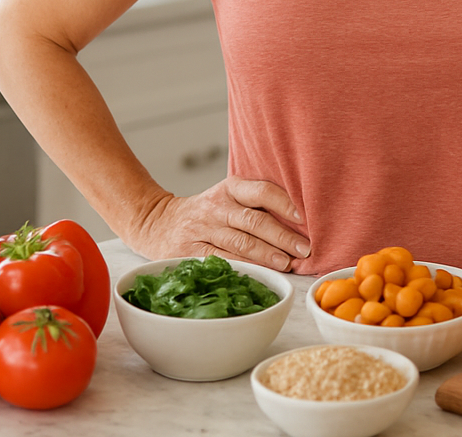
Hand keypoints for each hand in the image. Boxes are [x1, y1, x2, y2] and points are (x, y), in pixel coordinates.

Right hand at [123, 176, 310, 271]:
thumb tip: (299, 222)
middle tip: (303, 248)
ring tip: (287, 263)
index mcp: (229, 189)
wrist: (157, 223)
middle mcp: (216, 207)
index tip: (303, 217)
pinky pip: (222, 261)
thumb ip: (255, 204)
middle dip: (282, 237)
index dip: (283, 203)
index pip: (261, 191)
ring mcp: (203, 230)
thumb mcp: (226, 197)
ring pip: (240, 243)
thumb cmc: (206, 212)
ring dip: (267, 255)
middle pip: (254, 221)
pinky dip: (244, 268)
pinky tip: (260, 273)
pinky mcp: (192, 252)